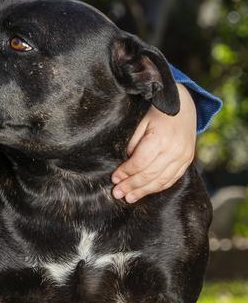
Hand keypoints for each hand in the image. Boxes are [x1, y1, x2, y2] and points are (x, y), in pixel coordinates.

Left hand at [111, 84, 195, 202]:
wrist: (184, 105)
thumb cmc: (157, 113)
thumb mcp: (140, 123)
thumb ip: (133, 144)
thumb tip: (126, 166)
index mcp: (160, 139)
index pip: (139, 163)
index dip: (126, 173)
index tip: (114, 178)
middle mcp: (174, 150)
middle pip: (149, 175)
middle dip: (131, 186)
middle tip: (117, 194)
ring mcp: (183, 156)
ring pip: (162, 180)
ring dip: (144, 191)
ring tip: (129, 198)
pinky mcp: (188, 160)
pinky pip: (173, 178)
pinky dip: (158, 187)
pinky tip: (147, 191)